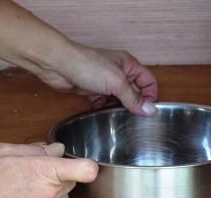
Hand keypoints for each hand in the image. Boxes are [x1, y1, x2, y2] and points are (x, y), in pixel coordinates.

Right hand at [0, 143, 97, 197]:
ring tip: (23, 195)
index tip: (81, 167)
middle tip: (34, 179)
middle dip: (58, 180)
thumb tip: (56, 150)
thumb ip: (36, 149)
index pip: (86, 170)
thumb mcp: (6, 151)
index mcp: (45, 171)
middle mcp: (50, 195)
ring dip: (49, 197)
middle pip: (70, 185)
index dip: (86, 168)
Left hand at [36, 45, 158, 115]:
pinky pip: (104, 103)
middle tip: (135, 120)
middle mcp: (118, 72)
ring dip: (119, 109)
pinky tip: (106, 118)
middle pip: (134, 91)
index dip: (151, 95)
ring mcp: (105, 82)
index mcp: (128, 65)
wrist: (59, 66)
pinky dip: (105, 109)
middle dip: (135, 104)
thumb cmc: (88, 65)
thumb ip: (133, 98)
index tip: (148, 111)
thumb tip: (150, 110)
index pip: (148, 81)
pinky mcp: (92, 90)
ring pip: (118, 99)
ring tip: (121, 121)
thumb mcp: (117, 82)